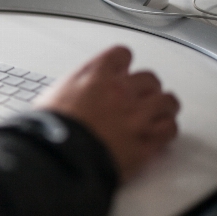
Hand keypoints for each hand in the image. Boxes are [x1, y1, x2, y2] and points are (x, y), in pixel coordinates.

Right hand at [33, 46, 179, 181]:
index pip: (121, 55)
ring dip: (161, 107)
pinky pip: (169, 129)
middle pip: (148, 78)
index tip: (119, 71)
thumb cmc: (47, 133)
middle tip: (137, 98)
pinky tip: (158, 133)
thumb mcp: (48, 100)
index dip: (121, 65)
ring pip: (166, 101)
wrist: (57, 160)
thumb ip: (69, 92)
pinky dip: (165, 130)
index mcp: (94, 76)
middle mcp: (120, 91)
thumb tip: (65, 98)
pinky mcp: (145, 143)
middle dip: (144, 88)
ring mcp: (136, 116)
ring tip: (155, 113)